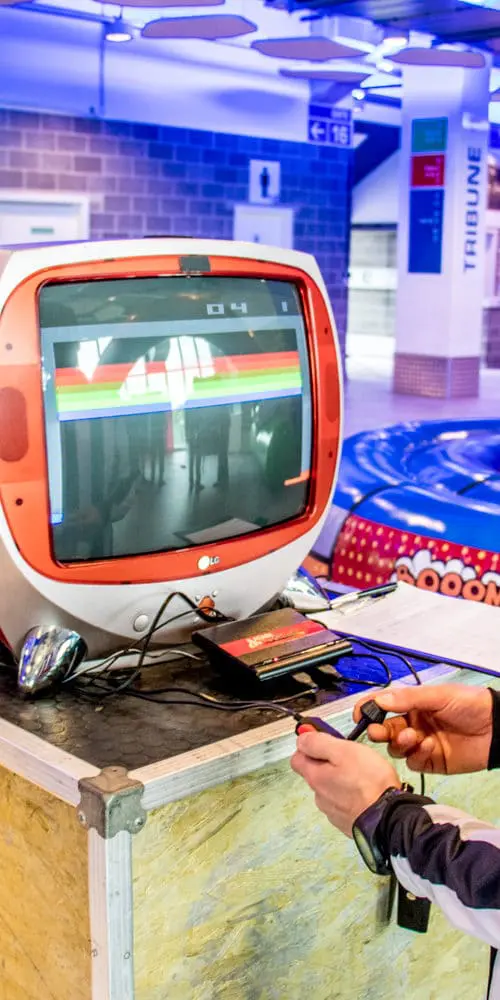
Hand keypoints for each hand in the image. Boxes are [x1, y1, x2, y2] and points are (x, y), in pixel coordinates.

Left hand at [291, 733, 399, 836]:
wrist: (390, 819)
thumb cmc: (370, 783)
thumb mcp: (343, 751)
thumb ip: (318, 743)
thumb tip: (302, 739)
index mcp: (315, 777)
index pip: (297, 759)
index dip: (308, 746)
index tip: (324, 739)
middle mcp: (320, 797)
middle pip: (315, 774)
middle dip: (328, 763)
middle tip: (350, 756)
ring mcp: (334, 812)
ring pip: (331, 789)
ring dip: (342, 781)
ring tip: (363, 775)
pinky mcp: (349, 823)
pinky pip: (345, 804)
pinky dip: (353, 796)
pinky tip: (368, 792)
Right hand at [354, 684, 493, 774]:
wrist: (496, 728)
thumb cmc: (468, 704)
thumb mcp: (438, 695)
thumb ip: (408, 698)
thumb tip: (379, 701)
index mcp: (412, 705)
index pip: (383, 706)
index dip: (368, 709)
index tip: (359, 715)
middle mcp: (413, 724)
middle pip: (385, 730)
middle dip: (379, 731)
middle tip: (379, 732)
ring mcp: (421, 744)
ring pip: (396, 748)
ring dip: (400, 743)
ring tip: (415, 737)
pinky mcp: (431, 762)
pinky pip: (414, 762)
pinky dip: (417, 755)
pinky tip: (429, 747)